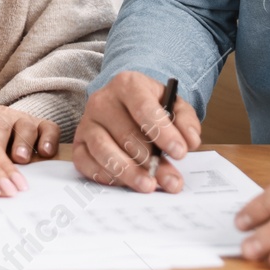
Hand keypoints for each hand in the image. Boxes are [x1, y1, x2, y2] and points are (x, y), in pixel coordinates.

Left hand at [0, 99, 59, 163]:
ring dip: (22, 142)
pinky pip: (48, 127)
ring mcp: (21, 118)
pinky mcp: (41, 124)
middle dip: (0, 146)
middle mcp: (0, 113)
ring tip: (20, 158)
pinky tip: (44, 152)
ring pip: (24, 125)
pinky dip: (48, 138)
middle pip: (0, 126)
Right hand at [73, 71, 200, 193]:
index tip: (180, 152)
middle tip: (172, 180)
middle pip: (127, 135)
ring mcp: (88, 122)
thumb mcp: (173, 105)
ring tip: (149, 186)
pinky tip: (124, 183)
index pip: (144, 108)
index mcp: (127, 84)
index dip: (163, 132)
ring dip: (129, 172)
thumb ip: (185, 120)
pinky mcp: (79, 143)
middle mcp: (102, 100)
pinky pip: (86, 163)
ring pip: (105, 150)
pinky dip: (105, 175)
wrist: (123, 103)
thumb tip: (190, 140)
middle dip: (152, 162)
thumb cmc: (151, 107)